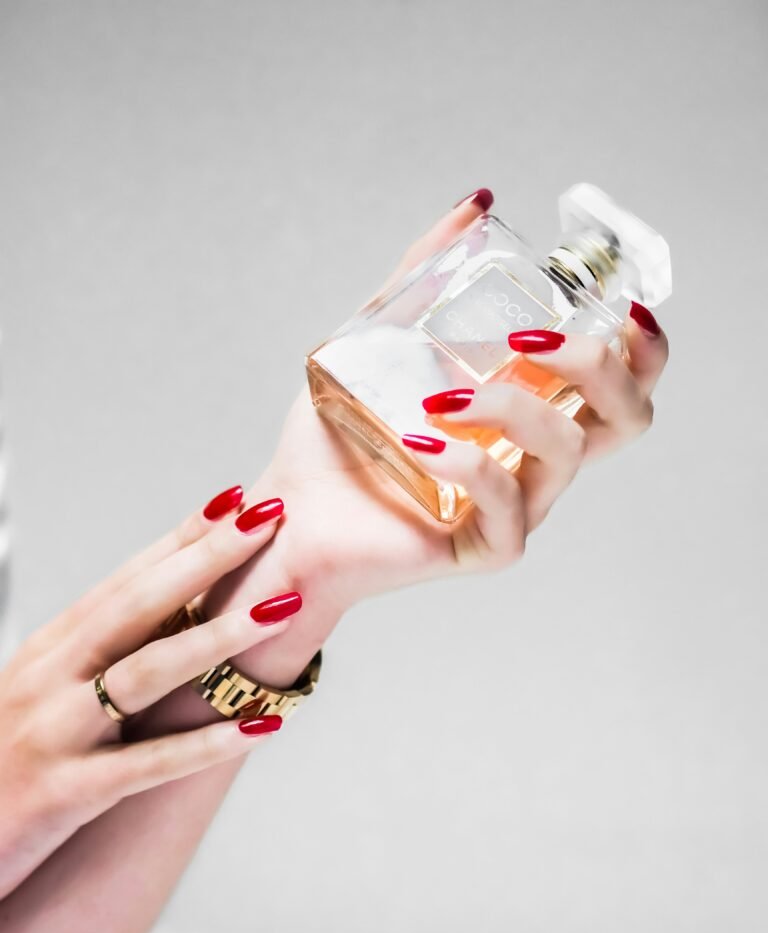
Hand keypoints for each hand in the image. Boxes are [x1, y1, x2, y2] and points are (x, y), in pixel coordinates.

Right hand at [0, 487, 298, 898]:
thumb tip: (175, 612)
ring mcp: (55, 733)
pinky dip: (207, 745)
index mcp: (51, 648)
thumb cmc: (5, 760)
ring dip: (218, 635)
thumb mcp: (43, 691)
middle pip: (138, 605)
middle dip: (206, 558)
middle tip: (266, 520)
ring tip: (280, 606)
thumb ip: (98, 654)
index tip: (233, 501)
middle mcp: (50, 677)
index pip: (127, 579)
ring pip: (145, 671)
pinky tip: (263, 726)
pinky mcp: (65, 794)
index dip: (182, 538)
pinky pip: (146, 766)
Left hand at [206, 189, 668, 684]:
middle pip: (627, 417)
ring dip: (514, 405)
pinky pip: (506, 507)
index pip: (621, 384)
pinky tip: (419, 441)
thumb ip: (424, 275)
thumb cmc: (339, 434)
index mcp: (529, 413)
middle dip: (596, 364)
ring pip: (569, 452)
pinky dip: (469, 462)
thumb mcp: (378, 340)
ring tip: (443, 395)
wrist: (291, 510)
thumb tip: (475, 205)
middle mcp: (536, 459)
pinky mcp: (484, 547)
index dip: (645, 347)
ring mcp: (517, 506)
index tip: (624, 308)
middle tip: (529, 341)